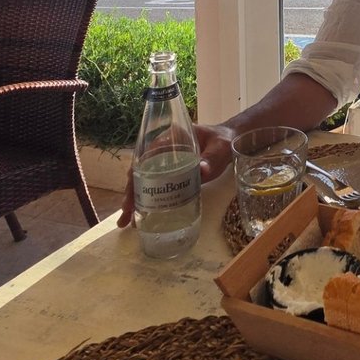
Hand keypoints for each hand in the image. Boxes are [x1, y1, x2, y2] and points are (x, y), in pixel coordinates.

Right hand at [117, 123, 236, 226]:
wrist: (232, 139)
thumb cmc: (225, 140)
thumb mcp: (220, 148)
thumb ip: (212, 158)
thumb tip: (202, 171)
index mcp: (170, 137)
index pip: (146, 156)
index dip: (136, 175)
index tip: (131, 194)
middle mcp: (163, 149)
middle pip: (141, 171)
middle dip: (132, 193)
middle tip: (126, 215)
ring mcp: (166, 162)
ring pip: (146, 180)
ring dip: (136, 199)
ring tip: (128, 222)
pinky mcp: (173, 173)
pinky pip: (158, 186)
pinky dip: (149, 200)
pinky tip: (143, 216)